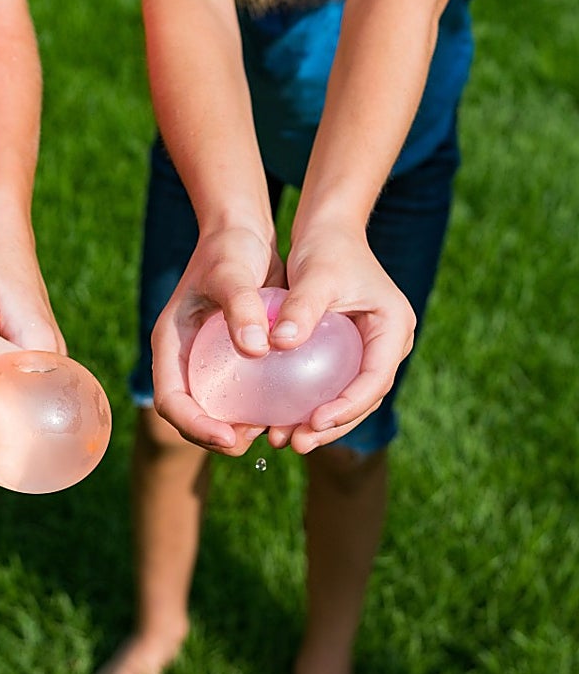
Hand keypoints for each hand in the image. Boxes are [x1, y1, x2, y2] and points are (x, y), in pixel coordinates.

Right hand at [151, 223, 284, 455]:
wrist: (243, 232)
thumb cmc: (230, 248)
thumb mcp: (232, 273)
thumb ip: (240, 307)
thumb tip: (256, 350)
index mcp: (171, 344)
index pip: (171, 399)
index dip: (194, 425)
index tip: (228, 436)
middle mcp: (186, 358)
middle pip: (192, 413)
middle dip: (217, 436)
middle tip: (254, 440)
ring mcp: (210, 360)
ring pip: (218, 409)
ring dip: (240, 428)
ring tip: (272, 430)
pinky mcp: (234, 358)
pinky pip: (242, 394)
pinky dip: (259, 408)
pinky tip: (288, 409)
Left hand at [267, 223, 414, 452]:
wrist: (328, 230)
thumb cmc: (325, 248)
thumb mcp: (316, 276)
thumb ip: (301, 309)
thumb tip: (280, 344)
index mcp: (393, 328)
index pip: (374, 378)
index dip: (347, 406)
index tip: (315, 422)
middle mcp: (388, 344)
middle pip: (364, 397)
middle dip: (332, 425)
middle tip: (297, 443)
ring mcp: (370, 349)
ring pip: (348, 396)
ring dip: (320, 422)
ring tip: (284, 440)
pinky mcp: (348, 350)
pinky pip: (332, 384)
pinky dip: (310, 402)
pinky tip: (280, 417)